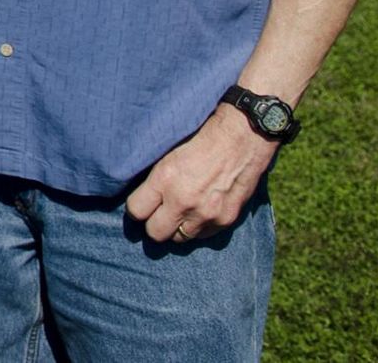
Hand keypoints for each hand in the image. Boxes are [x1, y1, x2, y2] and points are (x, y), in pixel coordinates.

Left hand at [125, 106, 275, 242]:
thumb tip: (141, 197)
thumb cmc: (201, 139)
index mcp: (164, 180)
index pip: (135, 211)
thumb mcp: (168, 154)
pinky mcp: (226, 220)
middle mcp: (183, 201)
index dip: (135, 209)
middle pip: (155, 234)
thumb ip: (155, 180)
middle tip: (158, 214)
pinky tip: (200, 211)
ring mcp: (206, 214)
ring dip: (177, 227)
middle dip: (153, 224)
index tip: (141, 205)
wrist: (241, 139)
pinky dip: (199, 227)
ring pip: (179, 238)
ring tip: (181, 212)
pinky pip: (203, 236)